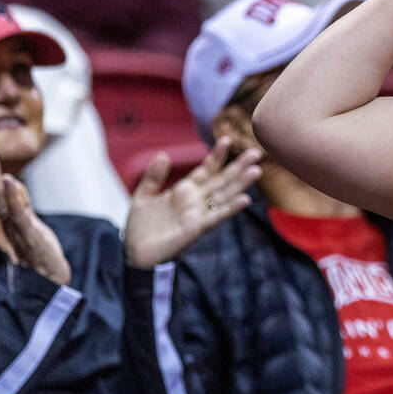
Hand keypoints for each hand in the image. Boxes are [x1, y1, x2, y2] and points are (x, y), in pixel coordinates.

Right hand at [0, 140, 70, 284]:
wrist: (52, 284)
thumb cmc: (40, 254)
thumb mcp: (31, 224)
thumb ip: (21, 205)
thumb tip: (12, 184)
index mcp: (10, 219)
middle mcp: (9, 224)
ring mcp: (17, 230)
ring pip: (1, 201)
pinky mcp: (30, 238)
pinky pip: (18, 215)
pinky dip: (12, 197)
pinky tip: (8, 180)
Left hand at [123, 137, 261, 268]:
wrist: (135, 254)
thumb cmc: (140, 228)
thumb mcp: (143, 196)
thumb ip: (154, 176)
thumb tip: (163, 155)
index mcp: (185, 191)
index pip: (206, 169)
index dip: (216, 156)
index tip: (227, 139)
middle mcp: (196, 201)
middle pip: (222, 180)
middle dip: (239, 166)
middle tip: (256, 152)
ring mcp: (199, 214)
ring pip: (224, 195)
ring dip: (241, 184)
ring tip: (256, 170)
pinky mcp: (197, 228)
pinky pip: (216, 216)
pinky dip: (231, 208)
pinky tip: (245, 199)